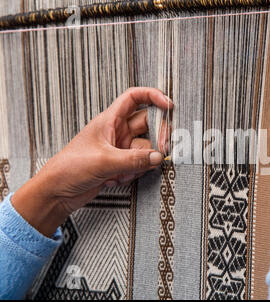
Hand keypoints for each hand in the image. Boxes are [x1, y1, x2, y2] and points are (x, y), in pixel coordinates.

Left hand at [11, 87, 172, 236]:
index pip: (134, 98)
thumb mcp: (104, 161)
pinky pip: (139, 165)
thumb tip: (158, 157)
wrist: (57, 192)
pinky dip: (134, 173)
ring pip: (146, 149)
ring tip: (126, 172)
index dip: (153, 96)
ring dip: (142, 162)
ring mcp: (120, 149)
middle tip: (162, 149)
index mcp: (109, 120)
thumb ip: (134, 159)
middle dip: (156, 138)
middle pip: (147, 126)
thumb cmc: (69, 168)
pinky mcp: (120, 165)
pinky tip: (118, 179)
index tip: (168, 106)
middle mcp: (117, 132)